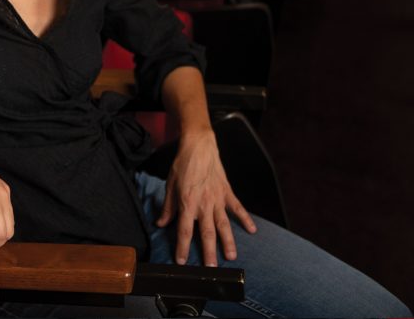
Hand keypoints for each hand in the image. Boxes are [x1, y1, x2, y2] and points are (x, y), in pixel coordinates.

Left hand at [155, 130, 255, 266]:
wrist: (199, 146)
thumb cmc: (183, 164)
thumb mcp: (169, 185)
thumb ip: (167, 207)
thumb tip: (161, 223)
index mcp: (187, 202)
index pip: (184, 230)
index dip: (183, 247)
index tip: (182, 261)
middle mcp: (203, 204)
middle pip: (206, 232)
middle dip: (208, 251)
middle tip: (211, 267)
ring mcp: (217, 198)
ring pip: (224, 224)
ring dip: (228, 241)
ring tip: (231, 257)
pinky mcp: (227, 192)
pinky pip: (238, 208)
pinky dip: (245, 218)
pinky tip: (252, 230)